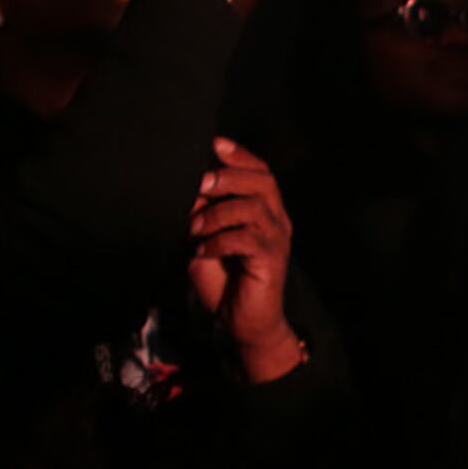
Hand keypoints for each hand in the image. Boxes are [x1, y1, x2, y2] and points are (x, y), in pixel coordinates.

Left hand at [186, 140, 303, 380]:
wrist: (241, 325)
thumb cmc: (225, 282)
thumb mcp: (207, 241)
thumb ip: (203, 216)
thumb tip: (190, 193)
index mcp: (265, 211)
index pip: (261, 172)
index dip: (241, 155)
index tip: (215, 143)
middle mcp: (277, 221)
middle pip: (263, 182)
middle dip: (229, 176)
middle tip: (200, 184)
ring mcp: (277, 241)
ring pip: (254, 208)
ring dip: (218, 213)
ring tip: (194, 229)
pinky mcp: (271, 261)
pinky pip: (246, 239)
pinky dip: (219, 241)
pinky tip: (202, 251)